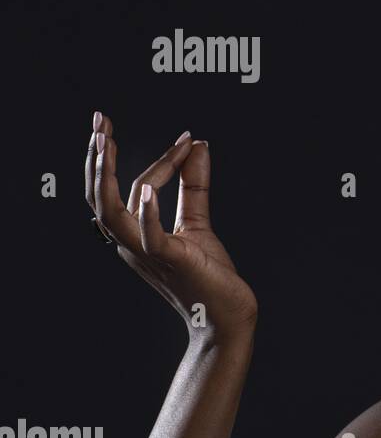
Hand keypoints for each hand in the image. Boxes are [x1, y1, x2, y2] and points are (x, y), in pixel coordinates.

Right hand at [85, 110, 257, 340]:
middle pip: (100, 197)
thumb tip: (197, 145)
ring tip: (105, 143)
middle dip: (96, 159)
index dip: (159, 161)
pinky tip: (149, 189)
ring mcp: (147, 253)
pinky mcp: (171, 261)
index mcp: (135, 234)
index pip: (134, 188)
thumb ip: (194, 185)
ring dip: (105, 178)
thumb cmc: (210, 275)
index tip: (186, 139)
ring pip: (110, 214)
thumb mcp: (199, 222)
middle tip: (98, 122)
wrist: (227, 315)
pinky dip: (147, 213)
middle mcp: (132, 244)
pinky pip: (148, 237)